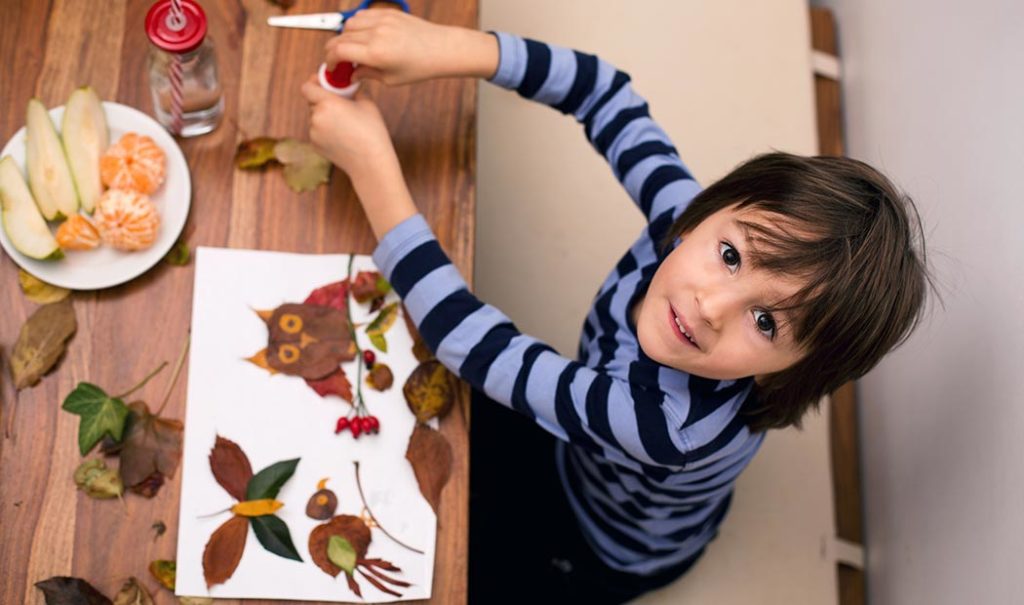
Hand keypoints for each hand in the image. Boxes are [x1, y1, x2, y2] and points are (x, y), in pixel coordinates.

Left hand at [300, 74, 417, 239]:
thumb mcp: (367, 104)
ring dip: (325, 117)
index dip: (313, 83)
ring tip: (345, 124)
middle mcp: (316, 117)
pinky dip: (326, 131)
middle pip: (312, 102)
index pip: (307, 87)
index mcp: (327, 103)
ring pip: (315, 118)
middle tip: (339, 103)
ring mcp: (314, 133)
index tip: (322, 84)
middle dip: (323, 101)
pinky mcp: (315, 145)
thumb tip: (348, 87)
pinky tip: (342, 137)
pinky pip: (317, 132)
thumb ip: (352, 92)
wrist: (371, 162)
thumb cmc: (372, 132)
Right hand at [324, 9, 498, 85]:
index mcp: (376, 54)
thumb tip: (351, 74)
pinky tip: (361, 36)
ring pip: (349, 24)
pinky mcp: (388, 13)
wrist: (441, 48)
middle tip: (337, 60)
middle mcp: (377, 34)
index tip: (332, 67)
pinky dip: (357, 25)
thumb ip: (367, 74)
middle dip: (334, 50)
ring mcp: (382, 21)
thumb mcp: (391, 79)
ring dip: (344, 36)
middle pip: (341, 37)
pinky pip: (363, 15)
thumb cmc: (420, 67)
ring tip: (351, 49)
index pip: (339, 51)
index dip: (330, 60)